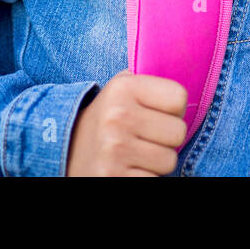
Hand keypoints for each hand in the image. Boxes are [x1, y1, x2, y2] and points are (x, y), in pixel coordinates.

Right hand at [66, 69, 188, 175]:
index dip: (173, 108)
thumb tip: (184, 68)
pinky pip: (154, 180)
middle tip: (146, 136)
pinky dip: (146, 176)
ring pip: (169, 160)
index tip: (158, 113)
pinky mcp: (113, 178)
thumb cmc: (107, 118)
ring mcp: (115, 150)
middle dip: (166, 138)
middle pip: (179, 132)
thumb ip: (149, 78)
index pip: (179, 97)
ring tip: (137, 153)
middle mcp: (117, 117)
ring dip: (157, 161)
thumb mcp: (120, 88)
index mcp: (122, 88)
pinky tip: (130, 168)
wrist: (65, 150)